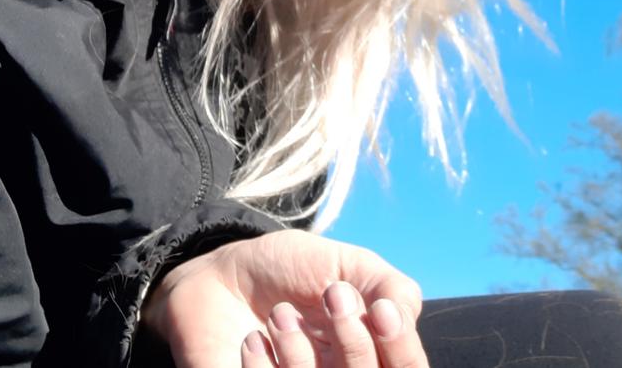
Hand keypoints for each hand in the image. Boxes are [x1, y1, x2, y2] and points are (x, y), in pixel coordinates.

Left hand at [140, 228, 426, 367]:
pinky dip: (260, 367)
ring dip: (299, 353)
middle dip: (353, 342)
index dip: (401, 348)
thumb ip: (390, 287)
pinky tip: (250, 340)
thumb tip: (401, 317)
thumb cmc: (290, 269)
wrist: (220, 276)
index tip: (381, 309)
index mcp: (368, 353)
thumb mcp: (347, 265)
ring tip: (278, 313)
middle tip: (330, 293)